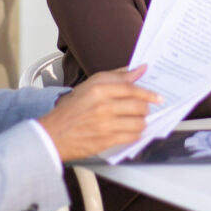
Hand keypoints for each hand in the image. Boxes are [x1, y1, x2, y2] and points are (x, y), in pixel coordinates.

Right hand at [38, 66, 161, 161]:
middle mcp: (103, 106)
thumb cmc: (70, 110)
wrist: (53, 135)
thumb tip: (138, 70)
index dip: (148, 93)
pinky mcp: (106, 141)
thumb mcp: (89, 86)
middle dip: (146, 108)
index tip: (157, 96)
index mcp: (99, 89)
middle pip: (138, 106)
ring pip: (138, 123)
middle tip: (145, 109)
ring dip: (142, 122)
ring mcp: (105, 125)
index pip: (132, 88)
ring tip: (137, 120)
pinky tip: (132, 131)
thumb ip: (116, 76)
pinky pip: (132, 137)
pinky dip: (136, 134)